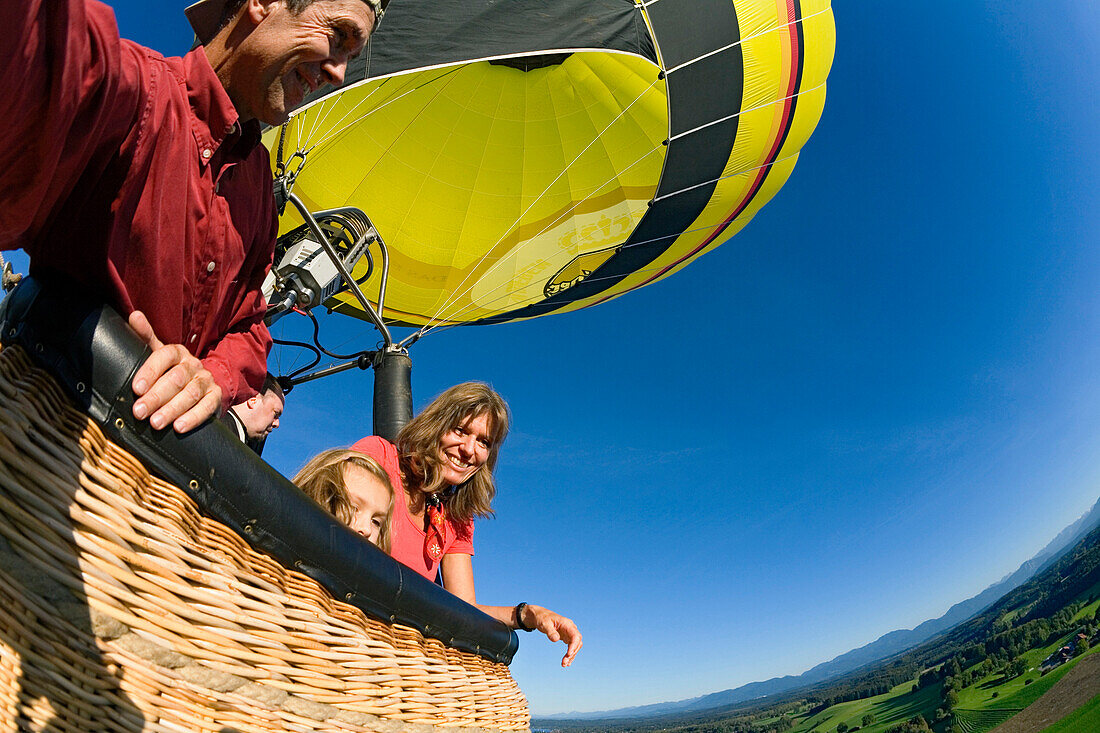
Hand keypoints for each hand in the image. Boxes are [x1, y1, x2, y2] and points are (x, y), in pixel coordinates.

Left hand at [128, 311, 221, 433]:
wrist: (200, 385)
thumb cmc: (170, 371)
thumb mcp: (157, 355)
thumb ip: (144, 337)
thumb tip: (134, 315)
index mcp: (177, 352)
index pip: (164, 356)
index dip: (150, 371)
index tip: (136, 388)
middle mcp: (193, 364)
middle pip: (176, 379)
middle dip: (157, 396)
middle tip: (140, 412)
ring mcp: (206, 380)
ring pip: (190, 394)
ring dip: (172, 409)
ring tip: (156, 423)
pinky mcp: (216, 396)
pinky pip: (207, 407)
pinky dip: (193, 418)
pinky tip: (179, 427)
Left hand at [522, 604, 582, 666]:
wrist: (539, 616)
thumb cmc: (542, 618)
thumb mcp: (544, 624)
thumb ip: (550, 631)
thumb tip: (556, 639)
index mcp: (567, 624)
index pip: (575, 636)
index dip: (574, 646)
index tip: (568, 654)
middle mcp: (570, 628)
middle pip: (577, 642)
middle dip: (572, 653)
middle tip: (564, 662)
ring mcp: (569, 633)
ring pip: (575, 646)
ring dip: (571, 656)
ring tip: (564, 665)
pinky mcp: (566, 637)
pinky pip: (571, 647)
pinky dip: (569, 655)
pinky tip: (566, 662)